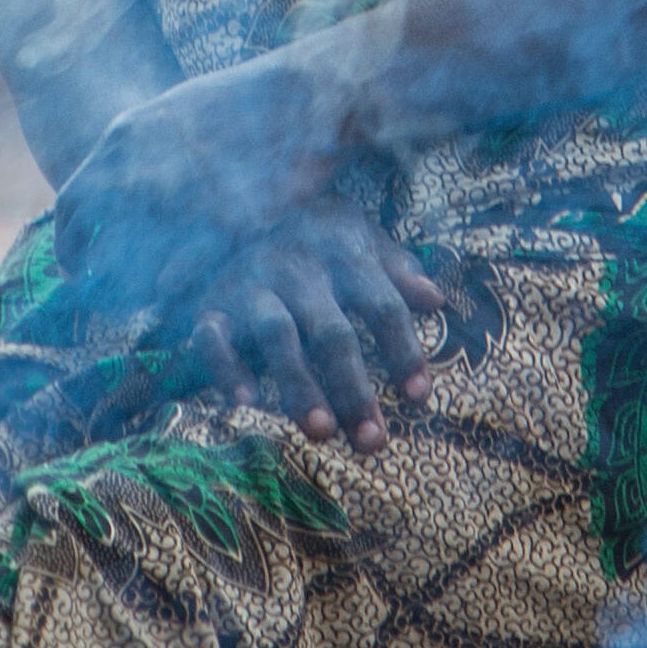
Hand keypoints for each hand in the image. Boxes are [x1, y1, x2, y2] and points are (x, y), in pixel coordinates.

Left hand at [56, 74, 316, 291]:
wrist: (308, 92)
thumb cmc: (253, 96)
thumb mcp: (180, 108)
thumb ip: (148, 143)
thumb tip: (129, 170)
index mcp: (125, 137)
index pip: (72, 200)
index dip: (70, 239)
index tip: (79, 262)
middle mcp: (137, 168)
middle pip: (84, 235)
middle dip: (83, 271)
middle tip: (97, 296)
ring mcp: (175, 196)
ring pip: (124, 261)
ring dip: (124, 288)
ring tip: (134, 304)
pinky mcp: (219, 219)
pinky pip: (174, 273)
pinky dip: (167, 291)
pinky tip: (173, 298)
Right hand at [183, 202, 443, 452]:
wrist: (232, 207)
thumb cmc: (314, 235)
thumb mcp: (360, 238)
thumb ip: (397, 270)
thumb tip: (436, 300)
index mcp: (344, 252)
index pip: (383, 305)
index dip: (403, 350)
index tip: (420, 397)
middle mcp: (299, 268)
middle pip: (332, 333)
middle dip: (354, 389)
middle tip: (372, 440)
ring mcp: (252, 285)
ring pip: (278, 336)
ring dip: (299, 385)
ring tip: (321, 431)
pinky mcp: (210, 304)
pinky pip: (214, 337)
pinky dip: (227, 367)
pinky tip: (246, 403)